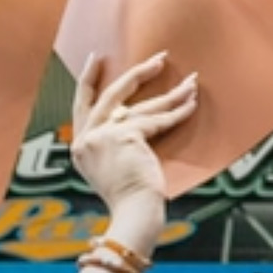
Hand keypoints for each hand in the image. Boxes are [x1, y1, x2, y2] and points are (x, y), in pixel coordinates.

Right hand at [71, 52, 198, 254]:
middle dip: (139, 74)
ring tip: (191, 82)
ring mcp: (103, 135)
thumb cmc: (129, 198)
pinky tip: (192, 104)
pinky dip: (178, 113)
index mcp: (81, 145)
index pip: (81, 104)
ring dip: (171, 94)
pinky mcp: (125, 136)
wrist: (133, 214)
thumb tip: (134, 119)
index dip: (88, 79)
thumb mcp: (110, 167)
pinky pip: (157, 120)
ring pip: (143, 107)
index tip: (96, 58)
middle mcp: (87, 138)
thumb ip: (112, 142)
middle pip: (113, 95)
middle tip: (159, 58)